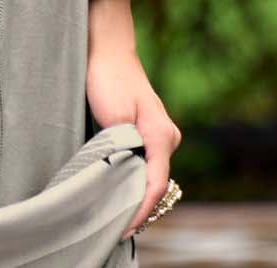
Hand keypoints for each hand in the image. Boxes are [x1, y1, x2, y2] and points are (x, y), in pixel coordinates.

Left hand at [85, 44, 181, 240]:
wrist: (107, 48)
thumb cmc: (108, 77)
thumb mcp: (114, 116)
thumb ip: (125, 148)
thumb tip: (127, 178)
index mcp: (161, 135)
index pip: (155, 184)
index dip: (141, 210)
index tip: (125, 228)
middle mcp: (168, 137)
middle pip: (157, 183)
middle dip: (138, 206)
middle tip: (114, 226)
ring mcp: (162, 134)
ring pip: (152, 173)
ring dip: (136, 192)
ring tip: (114, 213)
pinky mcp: (151, 131)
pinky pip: (147, 163)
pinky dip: (135, 178)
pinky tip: (120, 188)